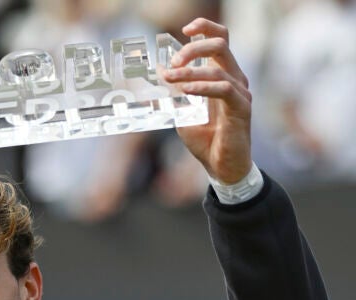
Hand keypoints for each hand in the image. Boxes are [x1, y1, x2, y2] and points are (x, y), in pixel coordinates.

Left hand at [163, 18, 251, 183]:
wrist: (221, 168)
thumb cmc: (205, 140)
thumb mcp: (182, 111)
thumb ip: (173, 91)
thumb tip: (160, 69)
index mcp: (223, 76)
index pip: (220, 40)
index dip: (205, 29)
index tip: (185, 29)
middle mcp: (235, 79)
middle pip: (220, 45)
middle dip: (193, 48)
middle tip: (173, 62)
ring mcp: (240, 93)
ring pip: (218, 68)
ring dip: (190, 73)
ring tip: (169, 79)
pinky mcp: (241, 108)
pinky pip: (223, 89)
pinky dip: (202, 87)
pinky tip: (185, 91)